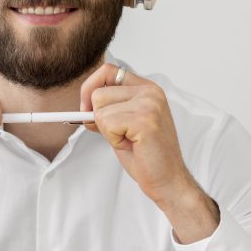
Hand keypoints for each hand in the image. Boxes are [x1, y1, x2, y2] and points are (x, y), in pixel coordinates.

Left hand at [79, 62, 191, 209]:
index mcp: (146, 88)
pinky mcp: (145, 120)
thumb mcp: (124, 124)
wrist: (167, 179)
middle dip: (98, 118)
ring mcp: (149, 104)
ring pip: (99, 110)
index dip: (90, 88)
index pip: (107, 71)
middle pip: (98, 93)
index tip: (86, 108)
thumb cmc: (146, 155)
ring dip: (107, 131)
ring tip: (129, 140)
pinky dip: (113, 139)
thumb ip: (109, 108)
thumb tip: (83, 106)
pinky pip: (106, 123)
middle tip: (120, 134)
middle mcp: (150, 91)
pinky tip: (132, 145)